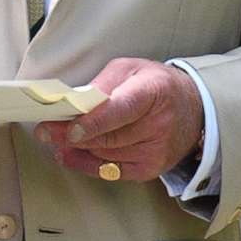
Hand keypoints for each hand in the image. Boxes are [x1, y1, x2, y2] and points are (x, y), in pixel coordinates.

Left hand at [33, 59, 203, 183]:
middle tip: (46, 131)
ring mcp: (156, 150)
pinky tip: (71, 153)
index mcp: (153, 91)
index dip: (93, 122)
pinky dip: (86, 162)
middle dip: (71, 136)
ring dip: (77, 147)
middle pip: (106, 137)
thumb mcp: (130, 69)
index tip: (69, 128)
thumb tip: (73, 105)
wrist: (194, 110)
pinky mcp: (150, 169)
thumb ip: (101, 84)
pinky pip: (109, 170)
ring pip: (103, 154)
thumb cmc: (157, 86)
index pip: (120, 110)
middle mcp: (158, 124)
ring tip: (59, 138)